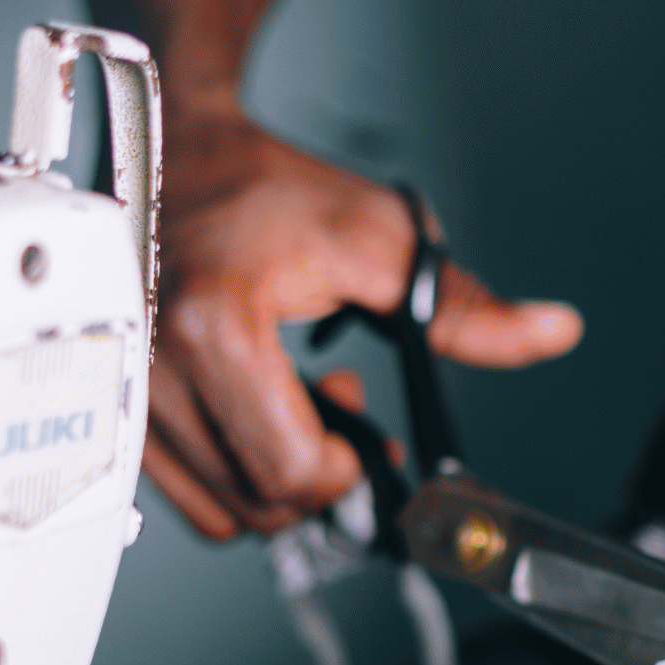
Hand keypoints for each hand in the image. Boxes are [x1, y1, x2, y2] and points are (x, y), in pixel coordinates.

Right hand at [146, 108, 583, 538]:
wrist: (177, 155)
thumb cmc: (264, 189)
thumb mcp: (376, 238)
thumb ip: (462, 305)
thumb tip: (550, 331)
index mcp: (213, 324)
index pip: (287, 469)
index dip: (346, 469)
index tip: (365, 433)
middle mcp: (152, 365)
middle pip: (258, 503)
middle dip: (319, 475)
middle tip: (340, 407)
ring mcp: (123, 391)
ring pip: (221, 510)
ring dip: (274, 477)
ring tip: (295, 406)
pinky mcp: (113, 407)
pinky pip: (186, 492)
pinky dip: (232, 472)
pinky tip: (252, 415)